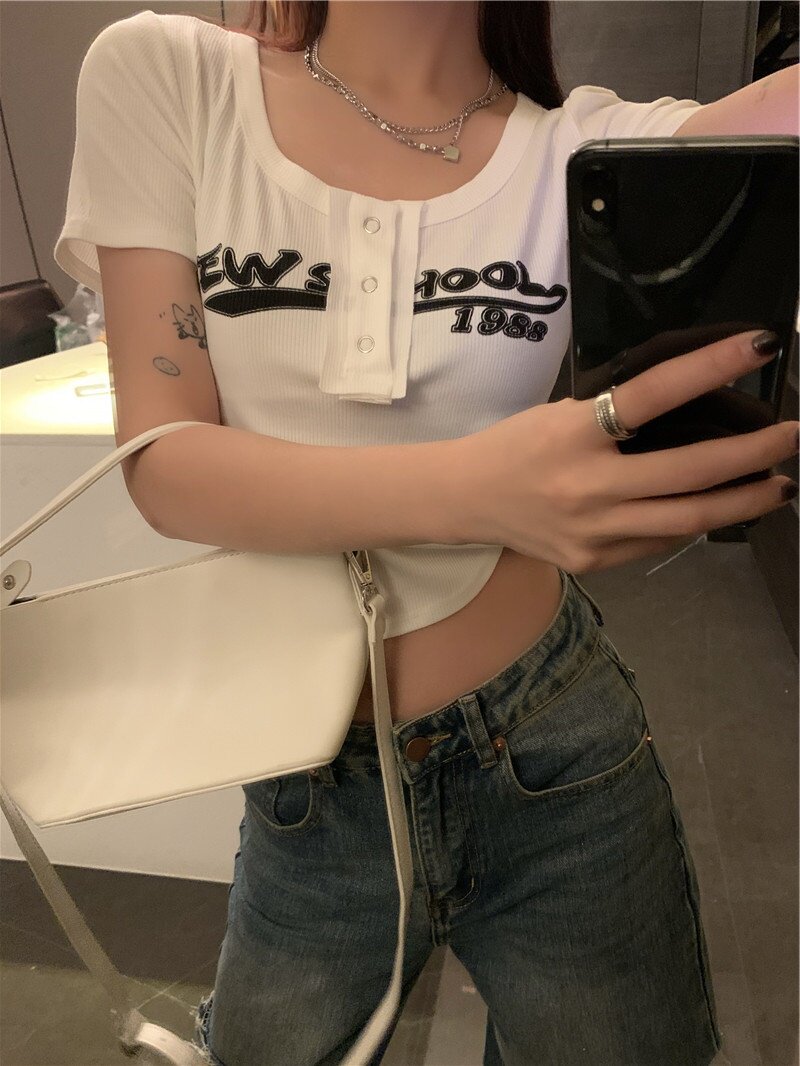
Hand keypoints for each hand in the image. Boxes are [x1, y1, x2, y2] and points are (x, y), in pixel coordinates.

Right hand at [459, 329, 798, 571]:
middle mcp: (585, 487)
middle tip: (791, 435)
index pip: (651, 395)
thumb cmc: (514, 445)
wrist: (464, 500)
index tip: (758, 346)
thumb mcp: (560, 415)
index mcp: (572, 435)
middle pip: (688, 473)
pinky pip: (658, 543)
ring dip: (743, 501)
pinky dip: (692, 523)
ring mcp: (591, 531)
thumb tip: (691, 410)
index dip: (709, 367)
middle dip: (753, 453)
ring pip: (687, 521)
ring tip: (778, 485)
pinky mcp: (593, 560)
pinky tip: (717, 509)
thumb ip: (617, 418)